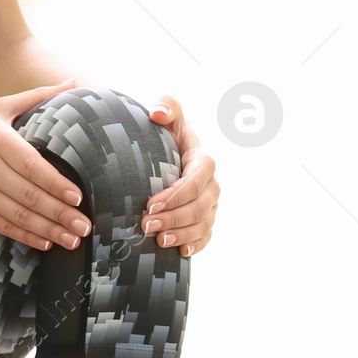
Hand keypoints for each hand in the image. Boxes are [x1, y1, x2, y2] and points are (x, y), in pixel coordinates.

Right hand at [0, 79, 91, 250]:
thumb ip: (36, 96)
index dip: (55, 184)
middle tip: (85, 226)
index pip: (31, 166)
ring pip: (19, 216)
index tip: (77, 197)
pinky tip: (46, 242)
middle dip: (60, 213)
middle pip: (30, 196)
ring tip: (73, 240)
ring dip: (49, 230)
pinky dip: (26, 236)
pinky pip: (4, 227)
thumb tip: (72, 81)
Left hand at [142, 96, 218, 256]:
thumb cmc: (166, 134)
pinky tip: (180, 252)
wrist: (166, 154)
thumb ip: (166, 106)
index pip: (195, 181)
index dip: (175, 196)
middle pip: (198, 207)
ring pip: (203, 224)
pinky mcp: (206, 219)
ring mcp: (211, 204)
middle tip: (145, 226)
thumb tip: (157, 113)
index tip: (150, 205)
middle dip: (174, 218)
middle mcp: (211, 185)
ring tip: (158, 241)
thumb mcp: (168, 116)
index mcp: (203, 161)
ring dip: (182, 234)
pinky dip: (196, 245)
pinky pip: (207, 236)